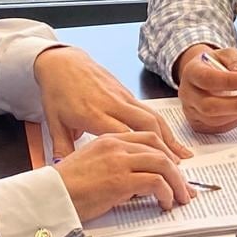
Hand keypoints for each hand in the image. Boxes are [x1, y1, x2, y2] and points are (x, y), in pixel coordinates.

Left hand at [33, 45, 189, 159]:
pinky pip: (149, 110)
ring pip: (153, 116)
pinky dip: (163, 126)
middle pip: (146, 125)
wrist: (63, 63)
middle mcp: (113, 104)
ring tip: (182, 156)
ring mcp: (123, 97)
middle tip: (176, 169)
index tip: (151, 173)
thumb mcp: (53, 123)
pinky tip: (170, 138)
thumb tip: (62, 172)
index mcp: (93, 114)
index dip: (140, 155)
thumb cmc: (57, 93)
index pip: (124, 136)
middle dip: (164, 148)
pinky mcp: (127, 92)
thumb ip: (61, 149)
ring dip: (170, 137)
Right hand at [53, 131, 192, 222]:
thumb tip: (135, 182)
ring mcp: (120, 161)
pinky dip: (166, 193)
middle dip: (176, 169)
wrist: (47, 197)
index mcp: (109, 139)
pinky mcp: (121, 180)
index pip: (147, 139)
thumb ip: (113, 165)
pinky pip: (155, 182)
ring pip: (163, 164)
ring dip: (177, 182)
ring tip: (181, 197)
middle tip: (185, 185)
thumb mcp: (90, 165)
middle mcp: (117, 145)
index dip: (165, 153)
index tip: (174, 168)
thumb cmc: (63, 187)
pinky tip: (165, 203)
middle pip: (159, 149)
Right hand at [175, 44, 236, 133]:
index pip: (207, 79)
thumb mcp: (226, 55)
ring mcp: (190, 111)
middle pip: (208, 106)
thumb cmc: (215, 64)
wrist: (203, 74)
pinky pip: (217, 128)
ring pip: (214, 120)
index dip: (229, 81)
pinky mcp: (197, 124)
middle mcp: (187, 93)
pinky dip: (234, 121)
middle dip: (236, 104)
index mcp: (192, 71)